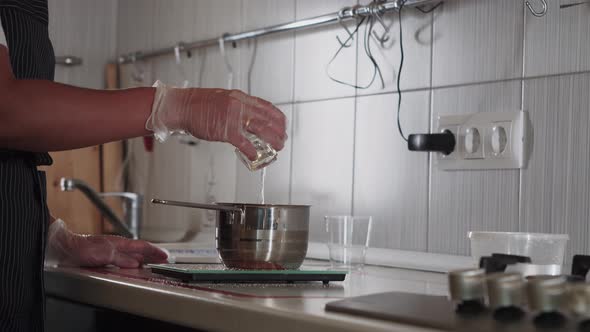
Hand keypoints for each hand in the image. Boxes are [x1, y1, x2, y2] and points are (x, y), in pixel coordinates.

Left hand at [46, 219, 167, 267]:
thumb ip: (122, 259)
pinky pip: (125, 258)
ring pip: (133, 254)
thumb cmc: (84, 248)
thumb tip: (136, 263)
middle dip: (153, 254)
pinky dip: (133, 261)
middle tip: (163, 259)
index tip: (165, 256)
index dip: (155, 252)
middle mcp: (118, 246)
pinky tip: (132, 265)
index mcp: (121, 243)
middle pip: (140, 250)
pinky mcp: (106, 256)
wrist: (67, 247)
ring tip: (152, 262)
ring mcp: (112, 250)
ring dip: (144, 258)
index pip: (143, 247)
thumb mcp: (106, 254)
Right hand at [146, 81, 287, 160]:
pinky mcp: (224, 130)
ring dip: (271, 140)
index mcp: (240, 97)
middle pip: (266, 118)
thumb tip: (248, 116)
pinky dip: (251, 150)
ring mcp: (233, 117)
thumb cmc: (198, 104)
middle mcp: (239, 105)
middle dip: (278, 130)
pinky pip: (242, 142)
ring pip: (260, 129)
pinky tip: (255, 155)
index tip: (283, 124)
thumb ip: (238, 106)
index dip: (278, 116)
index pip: (266, 106)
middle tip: (282, 139)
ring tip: (277, 147)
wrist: (181, 106)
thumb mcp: (223, 98)